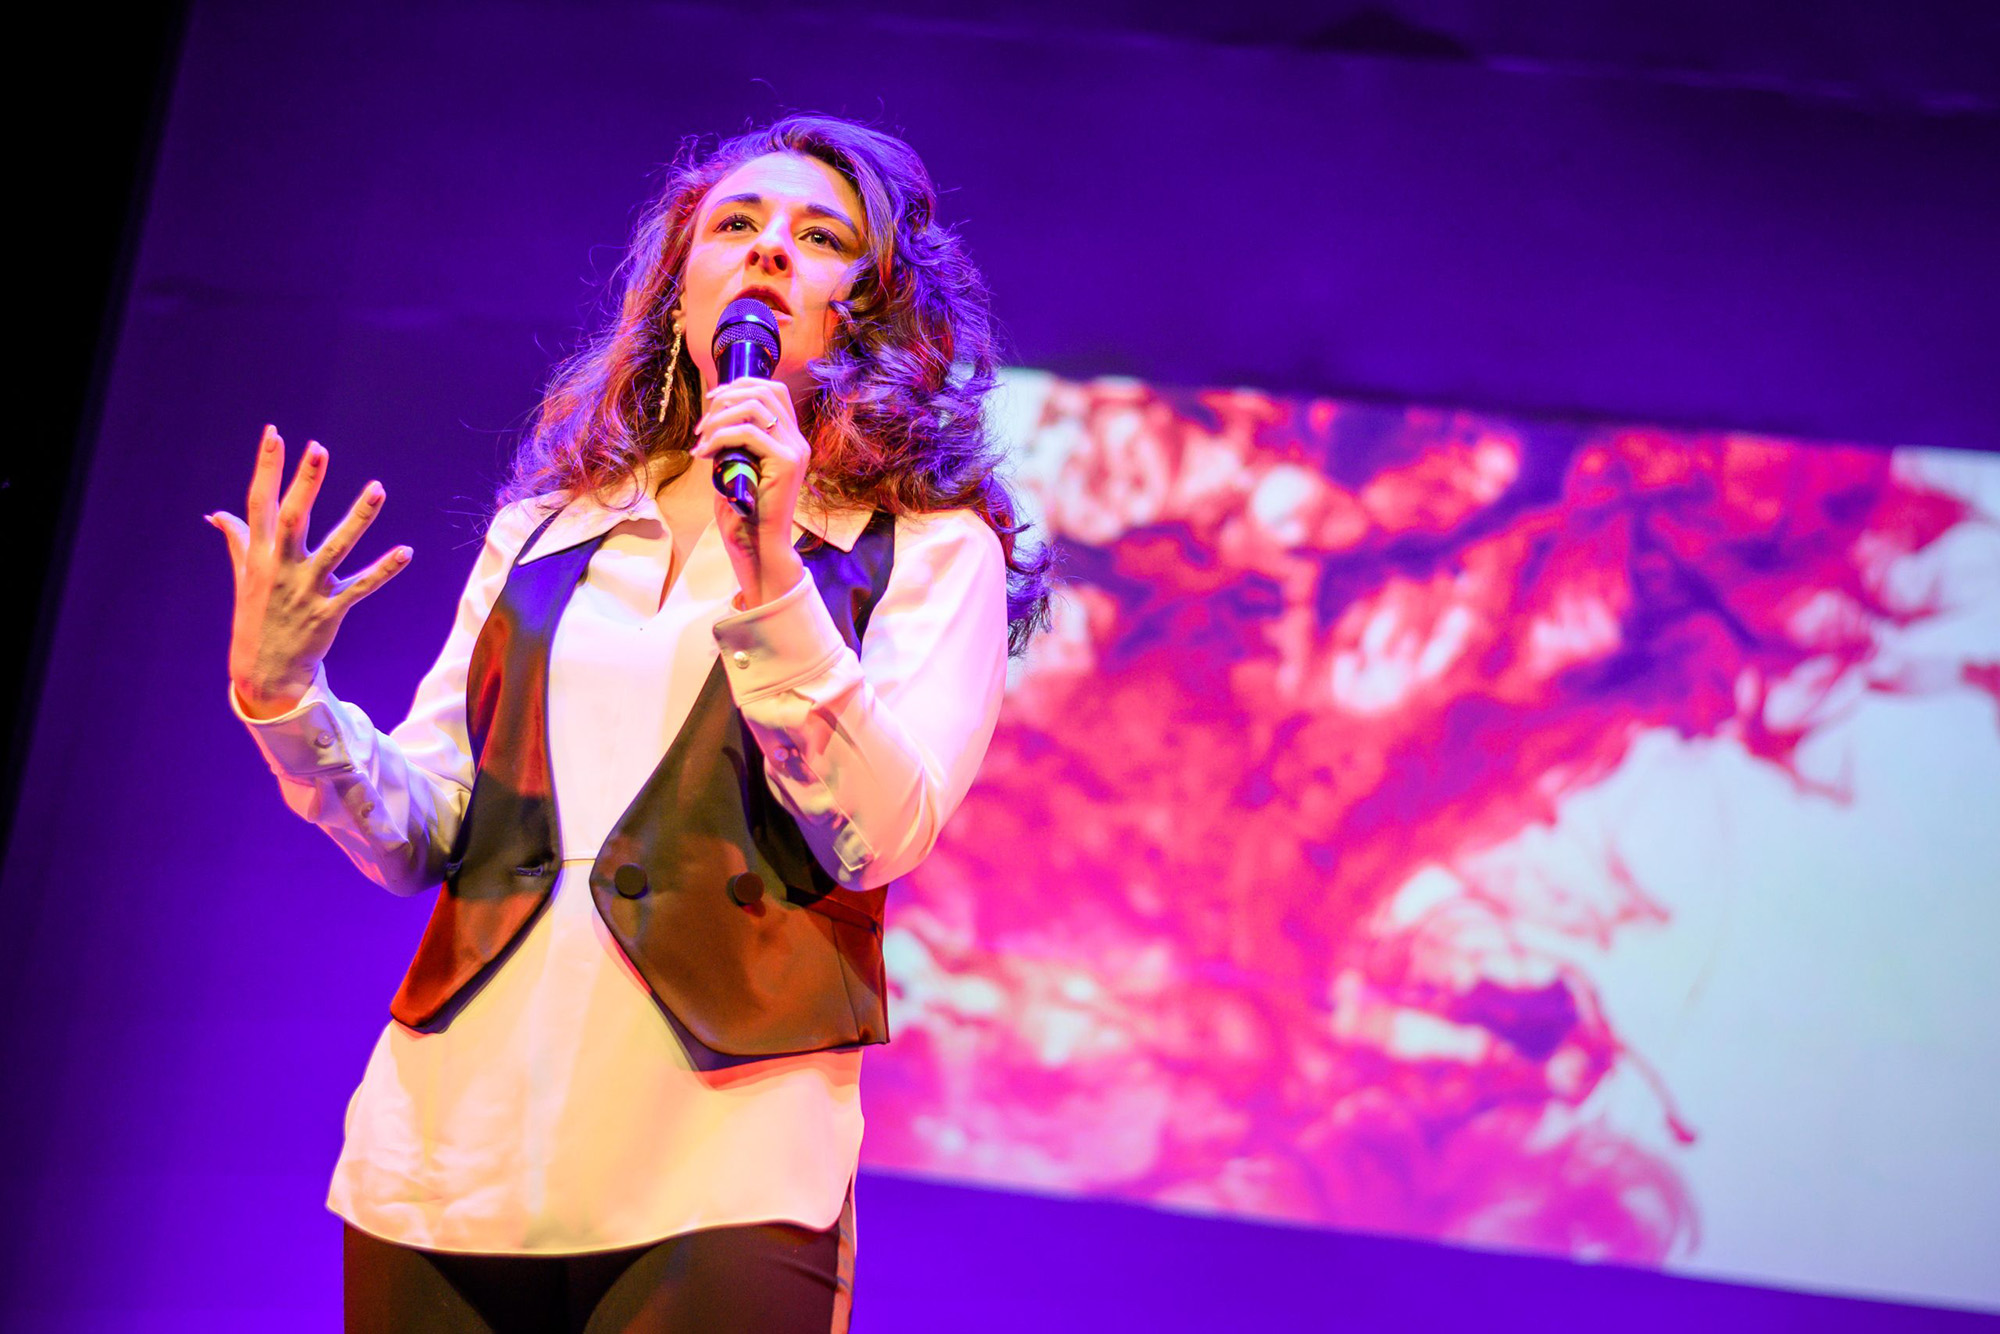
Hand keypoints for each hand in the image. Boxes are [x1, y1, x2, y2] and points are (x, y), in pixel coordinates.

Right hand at [207, 425, 410, 718]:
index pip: (260, 501)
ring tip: (378, 488)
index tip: (274, 432)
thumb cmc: (256, 613)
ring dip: (358, 518)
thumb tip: (217, 515)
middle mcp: (280, 566)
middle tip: (318, 448)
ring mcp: (305, 589)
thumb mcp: (244, 574)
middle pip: (293, 517)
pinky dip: (384, 570)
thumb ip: (238, 540)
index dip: (266, 467)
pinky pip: (361, 587)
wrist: (263, 667)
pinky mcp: (329, 610)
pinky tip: (406, 552)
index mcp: (259, 553)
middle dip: (305, 483)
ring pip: (335, 548)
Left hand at [691, 379, 808, 606]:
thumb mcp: (737, 467)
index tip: (712, 401)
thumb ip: (734, 440)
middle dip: (727, 397)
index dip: (741, 385)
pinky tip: (704, 453)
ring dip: (719, 417)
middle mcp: (798, 442)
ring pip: (755, 406)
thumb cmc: (744, 513)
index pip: (774, 391)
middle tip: (702, 423)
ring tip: (701, 439)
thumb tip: (713, 415)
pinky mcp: (786, 463)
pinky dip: (719, 437)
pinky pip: (747, 433)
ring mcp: (795, 451)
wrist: (758, 546)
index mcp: (791, 440)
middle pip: (766, 390)